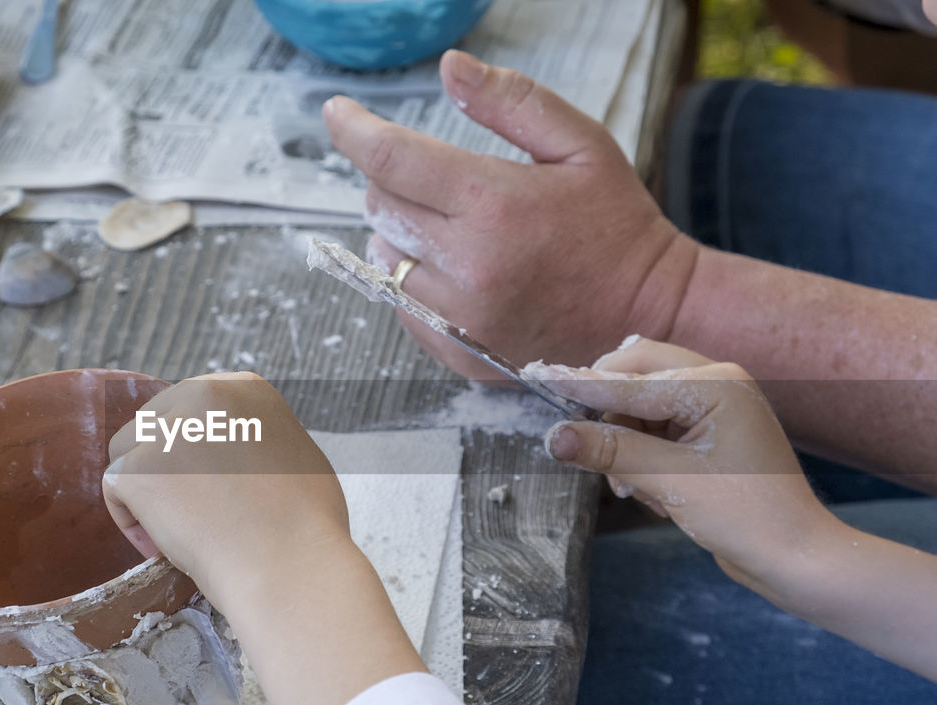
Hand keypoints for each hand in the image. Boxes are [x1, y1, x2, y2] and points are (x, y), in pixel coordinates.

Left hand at [102, 372, 352, 608]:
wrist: (289, 563)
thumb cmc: (305, 524)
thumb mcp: (291, 451)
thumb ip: (253, 437)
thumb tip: (231, 448)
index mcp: (242, 387)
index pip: (190, 407)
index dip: (192, 450)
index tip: (207, 485)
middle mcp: (202, 394)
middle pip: (155, 423)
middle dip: (163, 465)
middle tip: (188, 510)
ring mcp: (167, 430)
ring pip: (127, 452)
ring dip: (145, 488)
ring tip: (178, 527)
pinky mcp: (137, 468)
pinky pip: (115, 490)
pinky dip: (132, 521)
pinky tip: (163, 545)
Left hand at [322, 50, 699, 374]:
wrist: (649, 312)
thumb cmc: (615, 222)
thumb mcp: (580, 144)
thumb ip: (513, 101)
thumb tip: (449, 68)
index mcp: (495, 205)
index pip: (391, 160)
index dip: (354, 130)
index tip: (337, 114)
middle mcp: (469, 267)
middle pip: (380, 207)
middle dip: (393, 182)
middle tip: (436, 180)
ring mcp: (462, 319)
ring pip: (386, 260)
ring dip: (403, 236)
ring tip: (456, 230)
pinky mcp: (460, 354)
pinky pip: (404, 307)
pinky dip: (416, 282)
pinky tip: (458, 271)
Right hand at [531, 337, 836, 604]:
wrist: (796, 558)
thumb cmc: (747, 517)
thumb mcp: (670, 482)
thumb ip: (610, 451)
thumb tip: (554, 435)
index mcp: (715, 384)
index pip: (629, 380)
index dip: (580, 385)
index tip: (537, 376)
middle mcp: (717, 384)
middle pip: (635, 374)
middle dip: (605, 408)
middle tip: (576, 435)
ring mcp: (715, 408)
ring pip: (640, 405)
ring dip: (622, 441)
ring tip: (626, 487)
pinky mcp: (709, 435)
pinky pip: (656, 429)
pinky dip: (640, 455)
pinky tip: (646, 491)